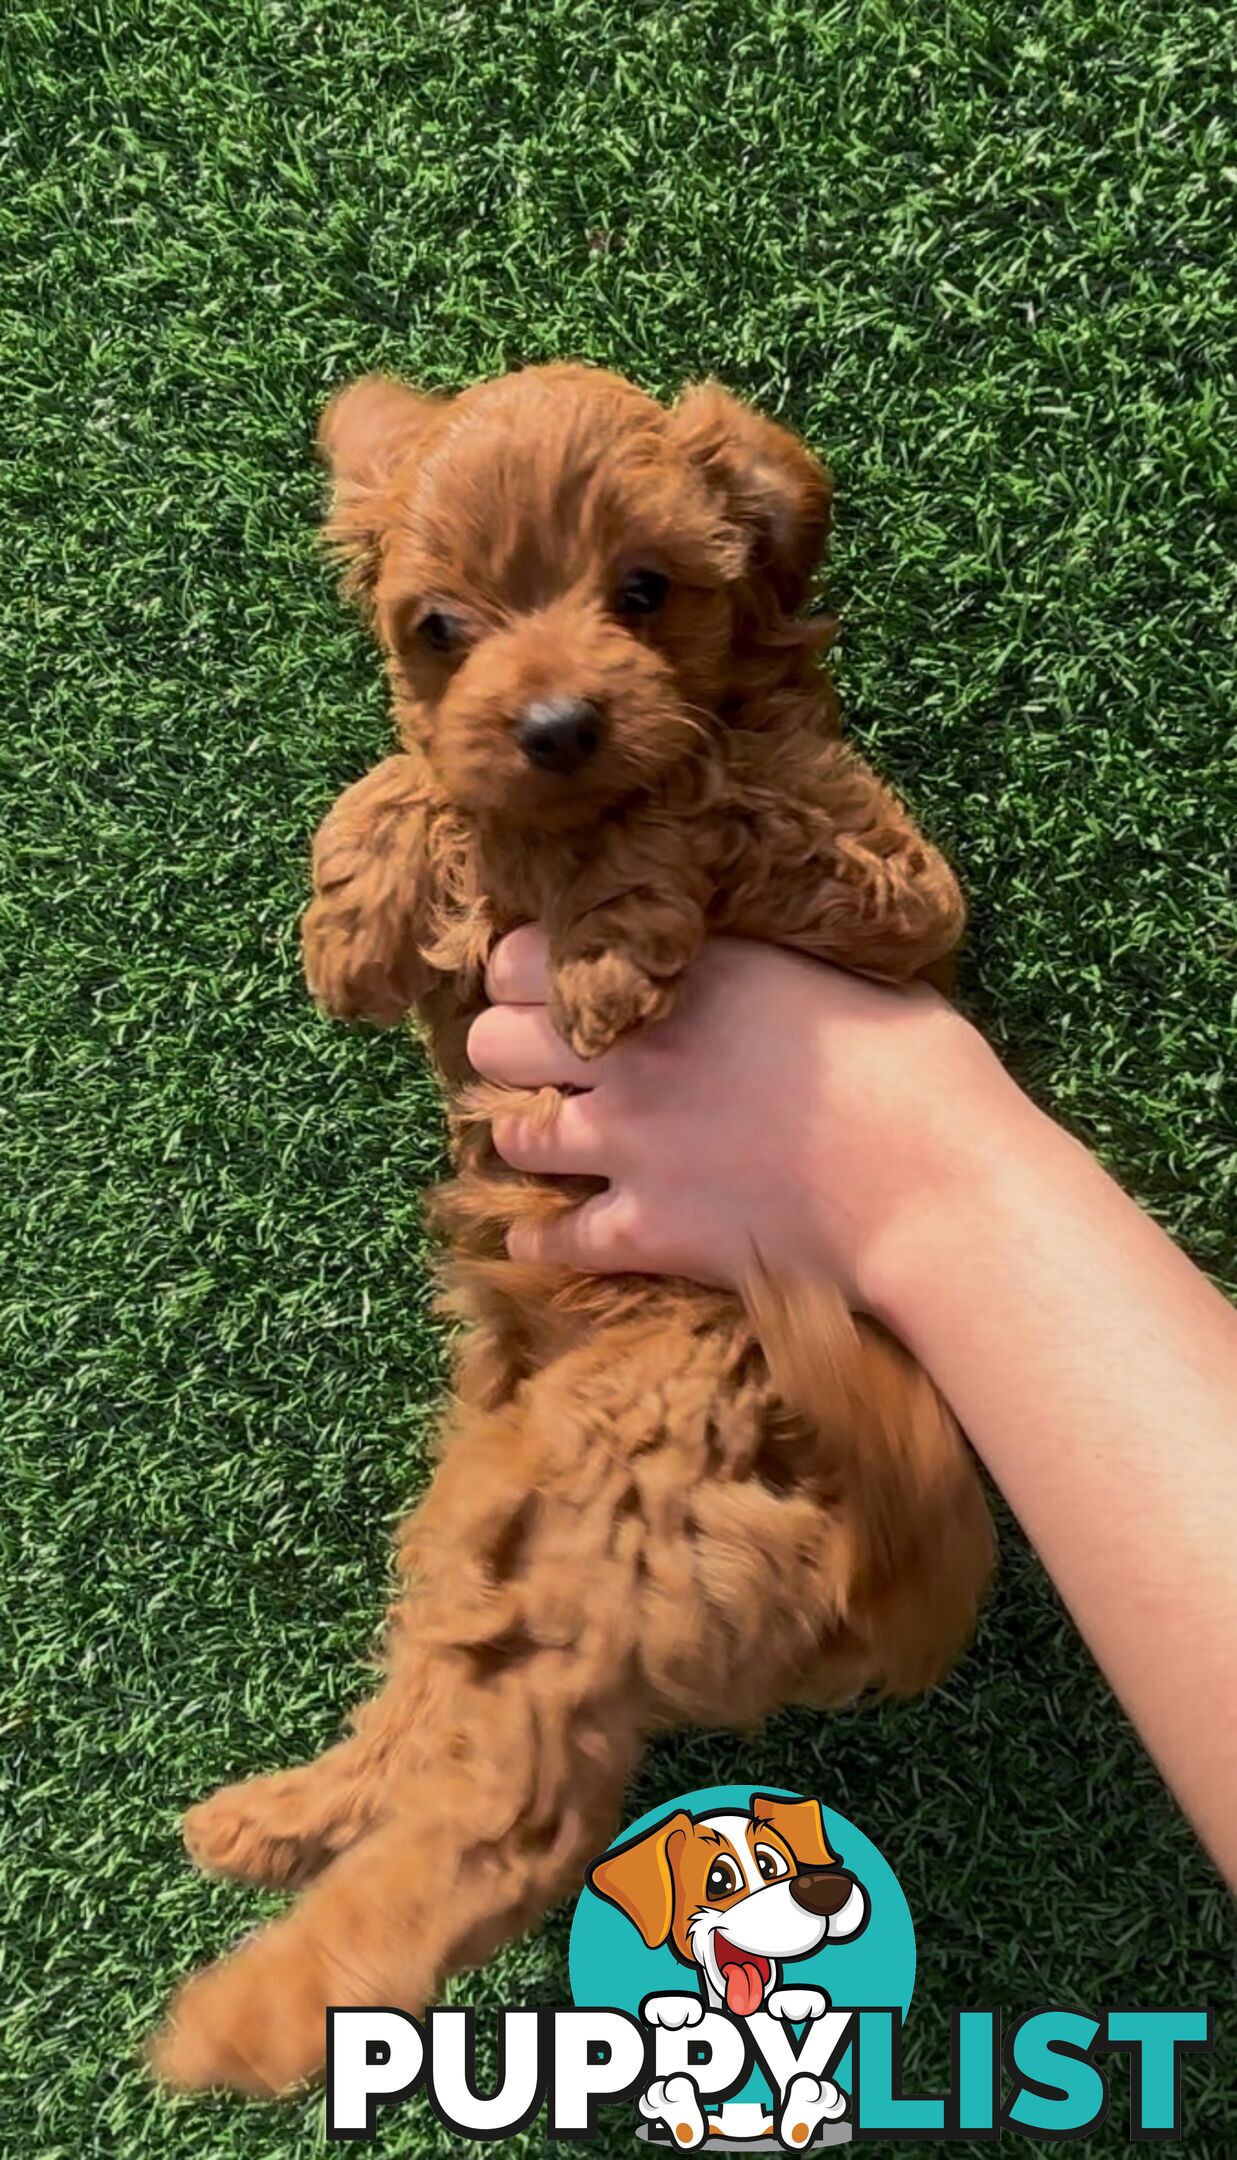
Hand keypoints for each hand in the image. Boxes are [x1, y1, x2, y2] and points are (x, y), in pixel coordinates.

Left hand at [466, 925, 1029, 1311]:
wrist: (935, 1187)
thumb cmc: (920, 1069)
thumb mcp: (844, 972)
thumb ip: (766, 959)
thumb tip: (749, 954)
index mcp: (679, 972)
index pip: (527, 954)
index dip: (529, 969)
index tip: (551, 982)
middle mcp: (631, 1052)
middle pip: (493, 1040)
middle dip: (509, 1047)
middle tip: (544, 1061)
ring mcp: (630, 1144)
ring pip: (510, 1134)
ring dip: (526, 1134)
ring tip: (552, 1138)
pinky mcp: (647, 1229)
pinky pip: (553, 1239)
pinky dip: (541, 1238)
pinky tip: (541, 1234)